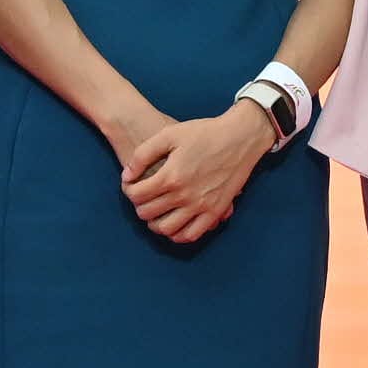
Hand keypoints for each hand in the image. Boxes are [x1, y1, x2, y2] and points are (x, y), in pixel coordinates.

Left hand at [115, 101, 273, 243]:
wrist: (240, 137)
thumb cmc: (204, 133)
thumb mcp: (169, 134)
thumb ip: (143, 155)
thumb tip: (127, 175)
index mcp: (170, 176)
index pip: (136, 195)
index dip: (129, 190)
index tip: (132, 185)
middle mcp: (184, 195)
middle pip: (148, 214)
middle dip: (139, 206)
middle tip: (142, 198)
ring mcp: (201, 206)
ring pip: (166, 229)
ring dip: (155, 223)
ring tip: (155, 213)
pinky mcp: (215, 212)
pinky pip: (192, 234)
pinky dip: (178, 234)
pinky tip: (174, 224)